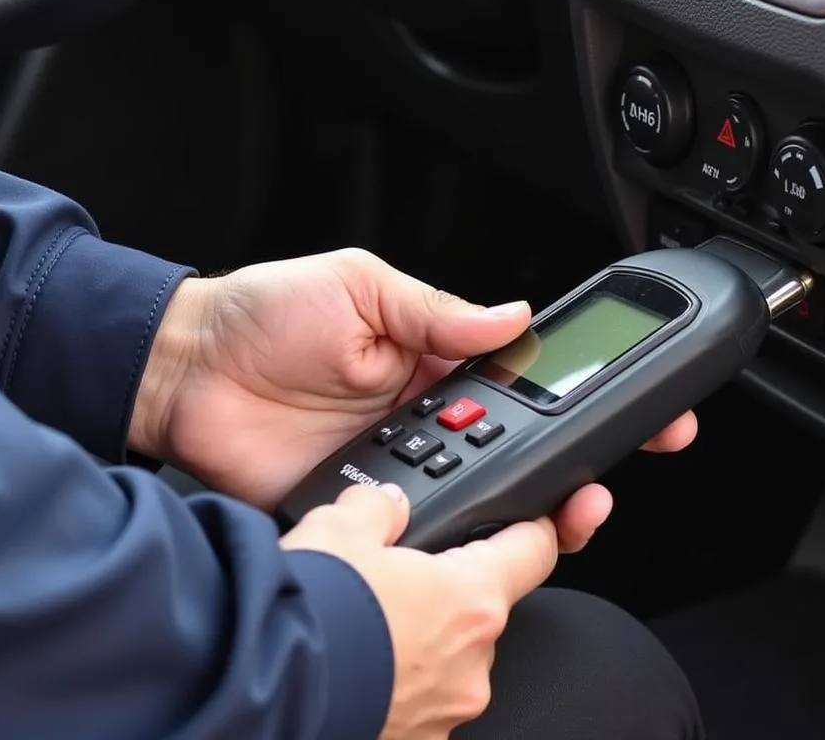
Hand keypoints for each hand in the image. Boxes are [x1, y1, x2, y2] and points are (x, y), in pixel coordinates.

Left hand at [132, 248, 697, 509]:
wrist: (182, 371)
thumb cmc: (264, 314)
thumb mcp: (360, 285)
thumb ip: (436, 309)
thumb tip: (511, 314)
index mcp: (432, 359)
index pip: (525, 380)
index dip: (583, 393)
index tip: (641, 406)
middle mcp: (423, 417)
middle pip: (518, 450)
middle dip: (577, 466)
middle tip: (608, 476)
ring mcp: (396, 468)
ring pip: (480, 498)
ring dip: (526, 506)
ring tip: (561, 506)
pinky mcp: (360, 511)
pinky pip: (416, 533)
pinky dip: (451, 538)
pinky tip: (483, 537)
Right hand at [281, 481, 596, 739]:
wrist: (267, 690)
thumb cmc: (314, 611)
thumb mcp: (343, 525)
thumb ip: (379, 507)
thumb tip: (385, 505)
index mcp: (472, 598)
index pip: (534, 550)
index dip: (533, 528)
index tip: (533, 521)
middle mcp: (472, 663)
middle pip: (479, 610)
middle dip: (445, 592)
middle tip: (396, 579)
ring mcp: (445, 713)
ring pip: (447, 661)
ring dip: (419, 642)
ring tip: (363, 627)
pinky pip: (418, 700)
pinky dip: (395, 682)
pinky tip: (356, 665)